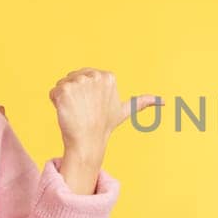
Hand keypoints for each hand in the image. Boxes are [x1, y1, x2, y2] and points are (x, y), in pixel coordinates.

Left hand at [49, 68, 159, 191]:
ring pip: (63, 84)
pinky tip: (65, 112)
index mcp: (108, 76)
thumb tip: (164, 102)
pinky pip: (53, 91)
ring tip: (76, 112)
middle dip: (75, 94)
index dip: (86, 92)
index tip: (93, 106)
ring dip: (64, 99)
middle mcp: (95, 76)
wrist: (88, 142)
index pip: (85, 76)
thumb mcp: (124, 111)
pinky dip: (55, 102)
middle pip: (73, 77)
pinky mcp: (65, 90)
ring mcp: (80, 82)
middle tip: (84, 110)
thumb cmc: (104, 126)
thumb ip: (142, 102)